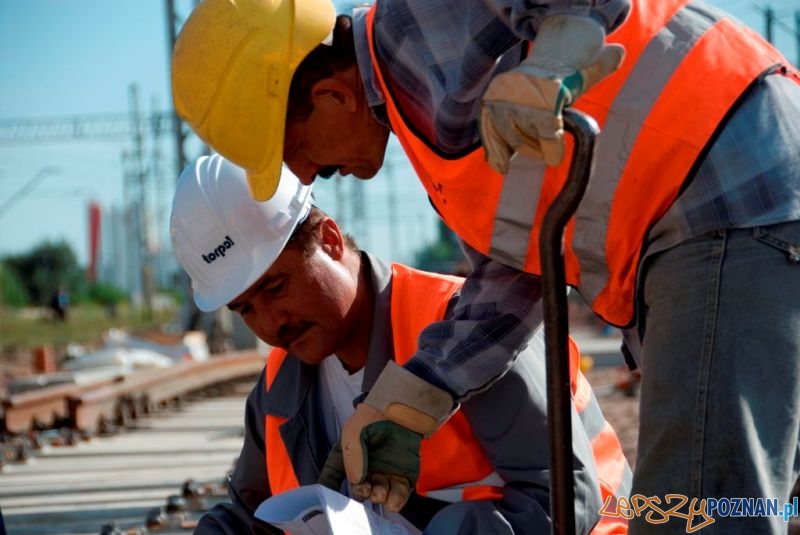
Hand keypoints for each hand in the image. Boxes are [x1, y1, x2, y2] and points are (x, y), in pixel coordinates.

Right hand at [318, 404, 420, 511]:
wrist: (401, 410)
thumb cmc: (374, 417)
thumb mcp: (354, 431)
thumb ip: (353, 455)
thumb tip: (357, 480)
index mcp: (350, 459)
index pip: (336, 477)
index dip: (331, 489)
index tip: (334, 499)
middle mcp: (366, 470)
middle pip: (361, 491)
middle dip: (363, 493)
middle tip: (366, 488)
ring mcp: (385, 474)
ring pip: (379, 496)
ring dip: (379, 498)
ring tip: (380, 491)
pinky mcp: (403, 476)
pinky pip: (399, 495)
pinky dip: (395, 502)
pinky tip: (393, 502)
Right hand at [480, 14, 623, 170]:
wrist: (541, 67)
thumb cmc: (567, 79)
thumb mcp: (585, 73)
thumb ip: (600, 67)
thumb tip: (618, 54)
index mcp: (544, 85)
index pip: (545, 124)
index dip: (551, 146)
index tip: (555, 159)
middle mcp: (518, 92)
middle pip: (523, 136)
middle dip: (536, 148)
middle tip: (547, 154)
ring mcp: (500, 99)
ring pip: (507, 136)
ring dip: (519, 148)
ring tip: (533, 150)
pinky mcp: (489, 107)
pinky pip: (490, 133)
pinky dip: (495, 152)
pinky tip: (502, 167)